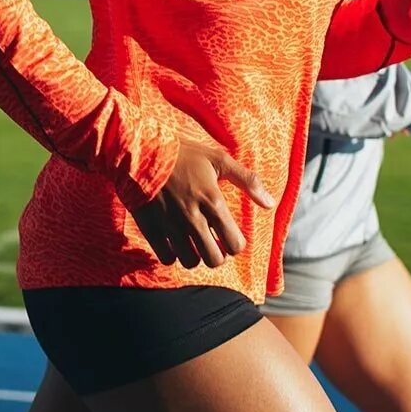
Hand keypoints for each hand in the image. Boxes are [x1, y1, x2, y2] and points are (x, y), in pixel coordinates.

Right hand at [127, 141, 275, 269]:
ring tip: (193, 243)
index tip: (228, 236)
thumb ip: (247, 180)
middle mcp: (193, 218)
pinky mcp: (151, 228)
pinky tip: (174, 242)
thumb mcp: (218, 159)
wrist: (139, 150)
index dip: (235, 244)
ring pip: (190, 261)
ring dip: (194, 255)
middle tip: (212, 243)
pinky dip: (172, 254)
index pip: (235, 244)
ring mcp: (170, 225)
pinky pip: (167, 258)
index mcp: (213, 201)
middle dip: (217, 254)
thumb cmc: (182, 153)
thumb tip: (270, 203)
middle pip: (214, 259)